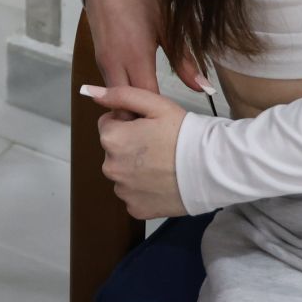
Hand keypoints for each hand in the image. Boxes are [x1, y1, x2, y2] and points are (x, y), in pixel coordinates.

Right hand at [83, 0, 212, 111]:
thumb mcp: (168, 26)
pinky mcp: (99, 57)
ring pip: (116, 96)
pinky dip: (123, 91)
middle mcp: (114, 65)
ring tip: (151, 111)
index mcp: (135, 58)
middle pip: (124, 106)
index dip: (157, 116)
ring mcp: (103, 62)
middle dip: (139, 117)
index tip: (173, 122)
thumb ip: (184, 60)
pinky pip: (110, 84)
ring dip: (130, 105)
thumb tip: (203, 87)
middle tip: (160, 124)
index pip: (145, 102)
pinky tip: (139, 90)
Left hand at [83, 85, 189, 218]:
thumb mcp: (155, 104)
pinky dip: (144, 190)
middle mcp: (110, 166)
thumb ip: (120, 95)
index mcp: (112, 138)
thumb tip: (90, 91)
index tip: (149, 127)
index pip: (108, 125)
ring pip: (123, 174)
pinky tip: (162, 182)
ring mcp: (122, 191)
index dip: (128, 123)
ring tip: (163, 164)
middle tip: (158, 146)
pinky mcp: (135, 209)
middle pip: (114, 150)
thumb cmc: (184, 133)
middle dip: (130, 146)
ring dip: (135, 169)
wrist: (211, 169)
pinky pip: (133, 195)